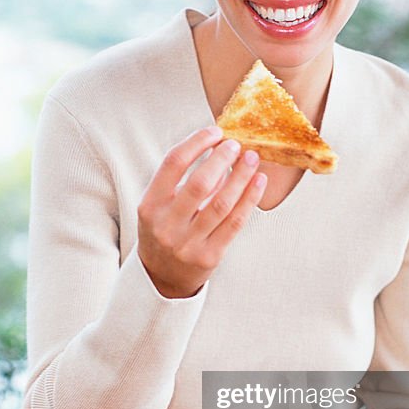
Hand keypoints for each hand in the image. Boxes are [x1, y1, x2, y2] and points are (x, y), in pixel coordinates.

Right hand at [138, 126, 266, 298]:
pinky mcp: (210, 256)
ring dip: (240, 176)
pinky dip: (249, 199)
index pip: (173, 164)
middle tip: (236, 144)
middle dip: (221, 159)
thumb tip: (219, 146)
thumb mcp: (160, 205)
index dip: (196, 143)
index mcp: (150, 205)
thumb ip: (182, 180)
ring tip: (252, 158)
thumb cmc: (164, 229)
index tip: (215, 132)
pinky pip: (235, 223)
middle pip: (199, 183)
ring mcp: (188, 243)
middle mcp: (166, 225)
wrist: (162, 276)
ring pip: (221, 203)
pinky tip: (259, 182)